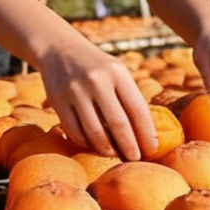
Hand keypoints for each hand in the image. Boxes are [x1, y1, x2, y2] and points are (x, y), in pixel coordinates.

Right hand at [38, 34, 157, 160]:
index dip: (146, 133)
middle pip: (118, 124)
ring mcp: (75, 91)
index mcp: (117, 72)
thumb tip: (144, 137)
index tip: (152, 150)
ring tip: (115, 155)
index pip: (137, 109)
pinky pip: (75, 131)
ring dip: (107, 149)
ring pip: (95, 132)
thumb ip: (129, 98)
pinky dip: (87, 143)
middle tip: (135, 159)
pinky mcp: (58, 101)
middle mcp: (97, 80)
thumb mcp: (117, 73)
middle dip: (129, 146)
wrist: (59, 50)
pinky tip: (95, 146)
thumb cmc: (98, 68)